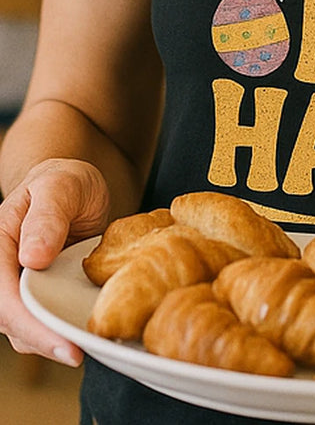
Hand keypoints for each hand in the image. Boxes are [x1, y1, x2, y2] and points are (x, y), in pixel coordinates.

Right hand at [0, 158, 109, 363]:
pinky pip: (42, 320)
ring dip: (50, 341)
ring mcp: (16, 286)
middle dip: (41, 340)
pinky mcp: (36, 296)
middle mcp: (1, 270)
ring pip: (24, 328)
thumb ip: (47, 216)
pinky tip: (85, 333)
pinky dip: (60, 330)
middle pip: (10, 320)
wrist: (70, 187)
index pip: (3, 295)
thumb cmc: (63, 182)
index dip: (28, 323)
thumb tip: (33, 258)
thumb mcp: (60, 186)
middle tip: (77, 354)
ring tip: (84, 347)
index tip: (60, 341)